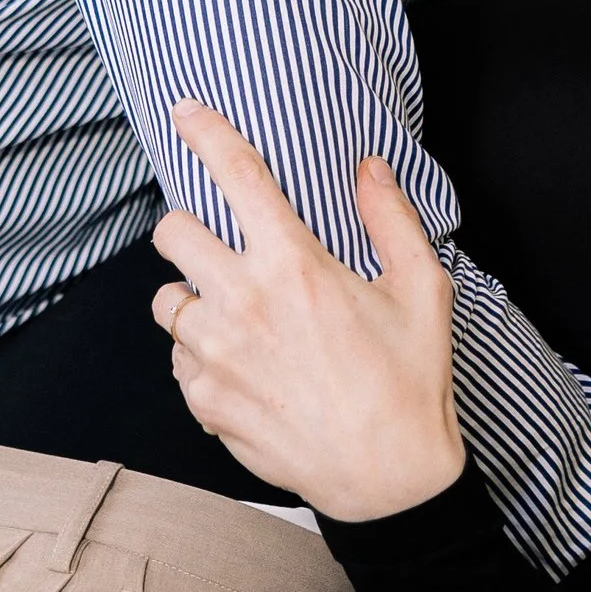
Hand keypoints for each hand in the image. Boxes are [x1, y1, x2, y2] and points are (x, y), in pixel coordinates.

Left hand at [151, 101, 467, 521]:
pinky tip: (244, 367)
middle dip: (187, 229)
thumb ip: (391, 219)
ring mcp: (216, 356)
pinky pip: (178, 359)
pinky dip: (201, 356)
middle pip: (171, 233)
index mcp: (294, 265)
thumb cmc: (410, 382)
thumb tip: (368, 167)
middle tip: (220, 247)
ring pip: (167, 300)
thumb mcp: (422, 290)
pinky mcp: (205, 401)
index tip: (184, 111)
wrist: (389, 480)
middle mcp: (243, 303)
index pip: (235, 176)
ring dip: (194, 299)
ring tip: (237, 318)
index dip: (204, 132)